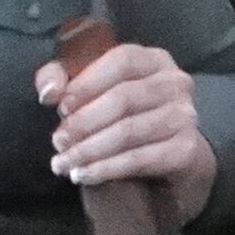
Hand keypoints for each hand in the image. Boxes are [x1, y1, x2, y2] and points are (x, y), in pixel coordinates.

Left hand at [33, 40, 216, 218]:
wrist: (170, 154)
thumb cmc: (125, 115)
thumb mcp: (93, 89)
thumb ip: (63, 78)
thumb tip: (49, 92)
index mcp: (154, 59)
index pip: (122, 60)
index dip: (88, 82)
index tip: (60, 106)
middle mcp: (175, 83)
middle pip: (123, 98)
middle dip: (83, 122)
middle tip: (58, 142)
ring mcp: (184, 116)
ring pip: (128, 131)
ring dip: (89, 150)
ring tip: (64, 163)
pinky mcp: (185, 150)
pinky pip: (139, 159)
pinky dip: (106, 169)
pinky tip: (84, 175)